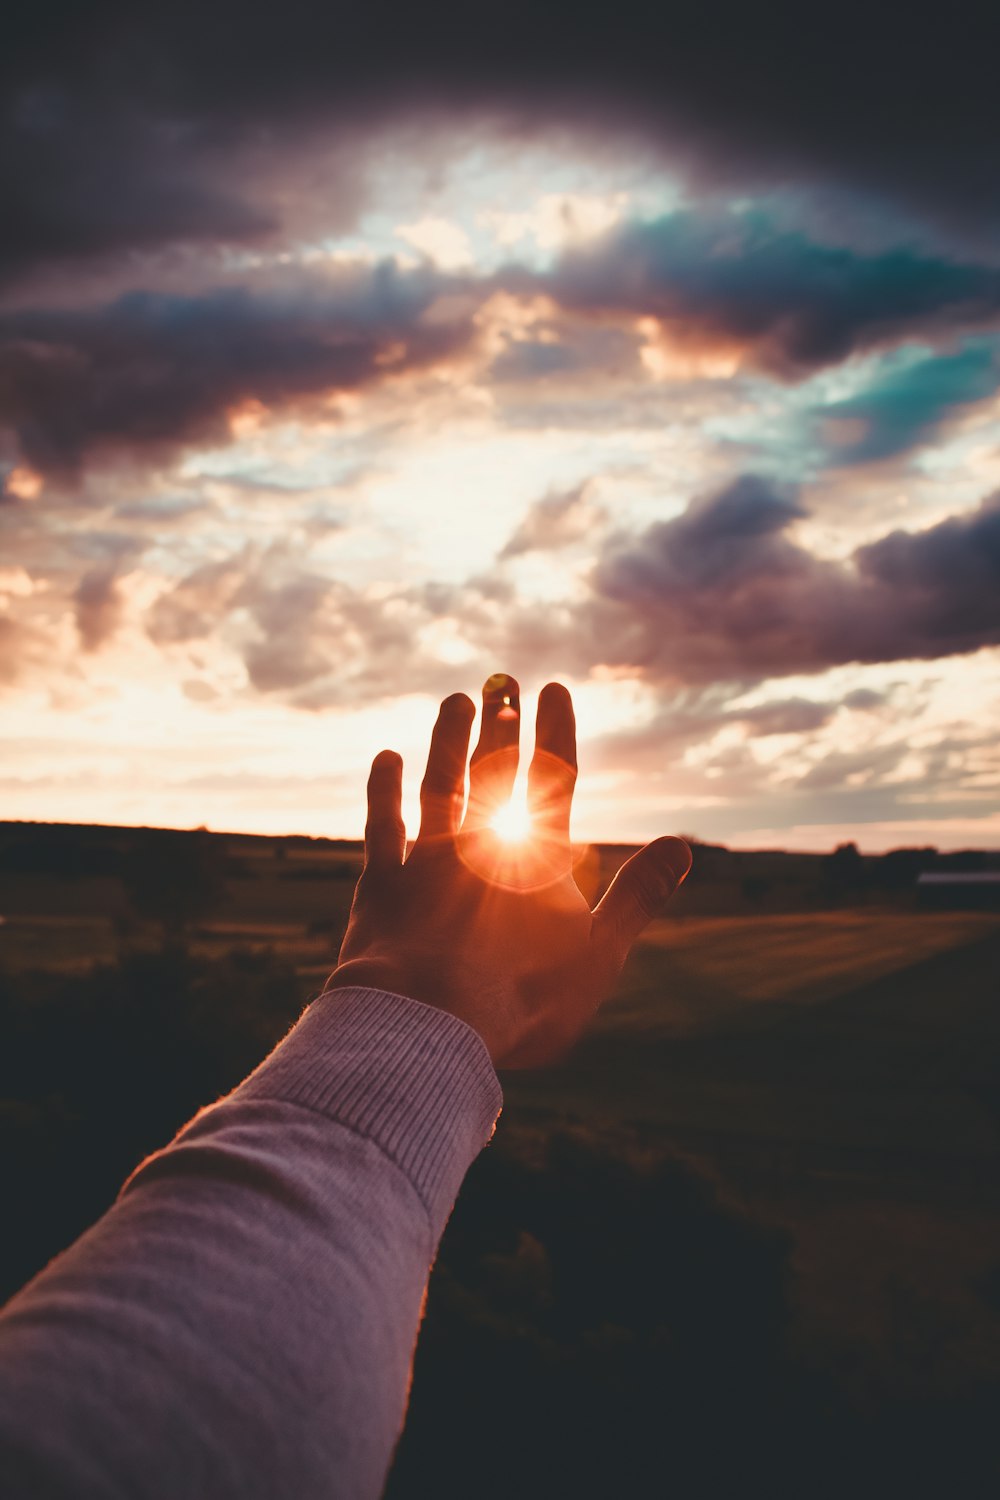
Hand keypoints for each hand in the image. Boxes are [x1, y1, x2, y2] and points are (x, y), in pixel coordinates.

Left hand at [328, 674, 690, 1066]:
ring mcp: (428, 859)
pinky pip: (382, 825)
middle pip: (495, 771)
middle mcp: (482, 843)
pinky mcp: (381, 884)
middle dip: (502, 724)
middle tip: (504, 680)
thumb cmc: (521, 999)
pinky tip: (387, 759)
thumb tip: (683, 844)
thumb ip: (638, 895)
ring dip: (448, 742)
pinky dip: (385, 790)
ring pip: (440, 784)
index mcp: (538, 858)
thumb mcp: (598, 953)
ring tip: (456, 701)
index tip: (554, 689)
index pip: (554, 780)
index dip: (556, 732)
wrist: (428, 1025)